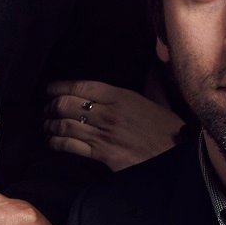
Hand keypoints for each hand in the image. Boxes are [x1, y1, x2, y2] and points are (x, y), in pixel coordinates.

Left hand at [46, 81, 182, 170]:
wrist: (180, 158)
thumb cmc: (170, 130)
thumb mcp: (158, 101)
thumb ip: (149, 84)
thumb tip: (152, 66)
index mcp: (121, 96)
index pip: (81, 86)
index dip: (59, 87)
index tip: (49, 89)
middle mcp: (108, 113)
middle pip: (67, 105)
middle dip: (50, 106)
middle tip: (45, 109)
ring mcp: (104, 134)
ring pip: (65, 126)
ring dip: (50, 125)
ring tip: (45, 126)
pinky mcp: (103, 155)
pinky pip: (71, 147)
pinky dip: (57, 144)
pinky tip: (52, 142)